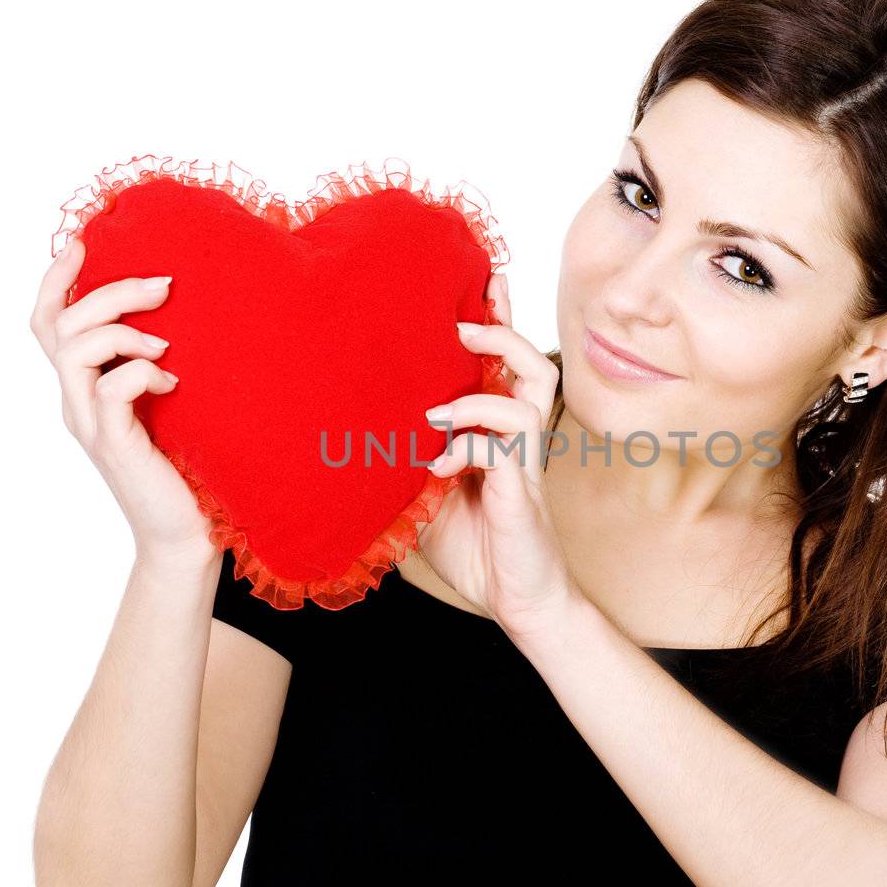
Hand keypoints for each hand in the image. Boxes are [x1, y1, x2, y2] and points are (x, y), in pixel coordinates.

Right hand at [29, 238, 214, 564]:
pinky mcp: (115, 447)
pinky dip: (141, 373)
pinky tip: (172, 383)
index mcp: (82, 388)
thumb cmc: (184, 466)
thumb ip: (154, 362)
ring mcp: (91, 426)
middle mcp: (77, 403)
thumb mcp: (165, 401)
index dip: (57, 279)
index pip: (47, 322)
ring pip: (74, 352)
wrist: (186, 534)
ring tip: (166, 344)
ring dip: (123, 332)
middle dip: (110, 292)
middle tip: (163, 285)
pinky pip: (111, 392)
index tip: (85, 243)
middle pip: (59, 325)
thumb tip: (179, 309)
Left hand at [409, 271, 584, 645]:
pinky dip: (468, 447)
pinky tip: (439, 468)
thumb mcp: (426, 498)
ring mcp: (524, 465)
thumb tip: (354, 435)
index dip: (498, 323)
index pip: (504, 368)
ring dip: (480, 390)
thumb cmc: (476, 550)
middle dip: (502, 332)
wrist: (517, 603)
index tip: (481, 282)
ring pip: (528, 396)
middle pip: (531, 365)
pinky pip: (503, 451)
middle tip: (461, 323)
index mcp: (497, 436)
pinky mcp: (522, 495)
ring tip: (440, 404)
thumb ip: (407, 463)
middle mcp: (518, 442)